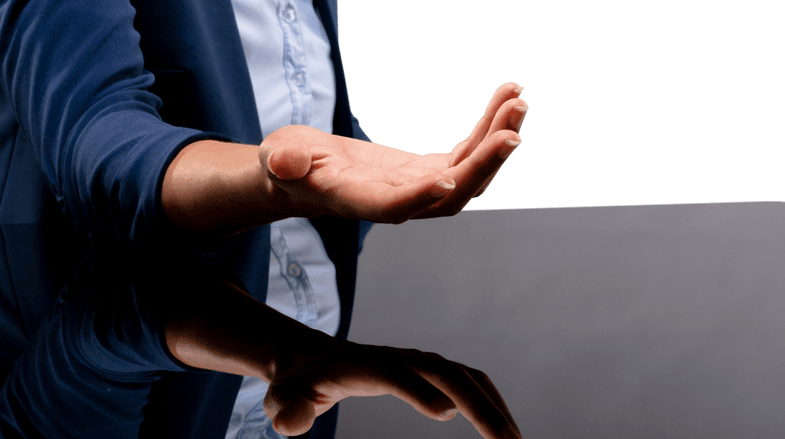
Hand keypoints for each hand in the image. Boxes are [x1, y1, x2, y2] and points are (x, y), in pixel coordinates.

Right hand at [257, 82, 528, 223]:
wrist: (303, 173)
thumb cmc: (285, 165)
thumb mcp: (278, 158)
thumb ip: (283, 162)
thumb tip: (282, 160)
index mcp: (358, 200)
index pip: (393, 207)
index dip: (421, 196)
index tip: (450, 178)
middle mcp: (397, 200)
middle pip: (449, 194)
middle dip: (482, 164)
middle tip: (512, 128)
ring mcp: (417, 187)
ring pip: (468, 173)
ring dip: (496, 140)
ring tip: (518, 101)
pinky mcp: (427, 170)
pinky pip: (466, 152)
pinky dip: (488, 128)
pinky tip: (506, 100)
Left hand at [264, 334, 521, 438]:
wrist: (308, 358)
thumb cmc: (296, 384)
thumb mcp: (282, 399)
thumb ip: (286, 411)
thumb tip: (288, 425)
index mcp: (362, 366)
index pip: (395, 373)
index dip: (417, 390)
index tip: (444, 415)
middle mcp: (396, 358)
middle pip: (445, 373)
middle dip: (478, 404)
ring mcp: (415, 362)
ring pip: (464, 376)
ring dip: (492, 404)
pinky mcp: (427, 370)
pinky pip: (467, 380)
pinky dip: (489, 399)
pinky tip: (502, 427)